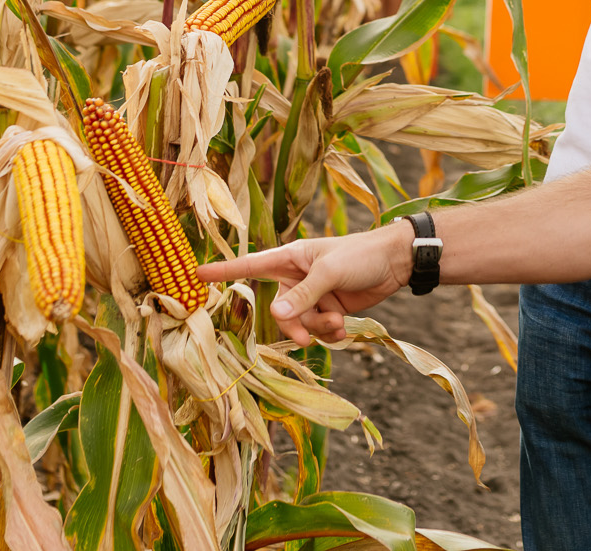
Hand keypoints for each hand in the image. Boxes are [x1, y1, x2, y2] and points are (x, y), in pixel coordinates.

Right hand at [199, 223, 411, 345]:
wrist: (395, 262)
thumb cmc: (359, 255)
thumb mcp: (329, 273)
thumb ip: (302, 296)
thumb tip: (275, 316)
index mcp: (289, 258)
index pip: (249, 265)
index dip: (223, 271)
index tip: (196, 274)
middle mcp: (296, 278)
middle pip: (279, 311)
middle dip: (296, 325)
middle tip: (310, 335)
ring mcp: (312, 296)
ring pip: (300, 325)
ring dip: (318, 329)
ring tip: (338, 322)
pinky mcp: (328, 310)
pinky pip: (318, 331)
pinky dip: (330, 334)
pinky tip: (344, 328)